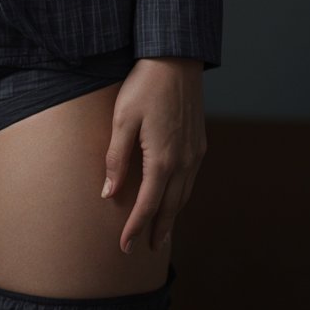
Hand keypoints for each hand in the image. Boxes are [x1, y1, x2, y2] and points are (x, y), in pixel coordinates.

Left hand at [100, 56, 205, 253]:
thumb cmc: (144, 86)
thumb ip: (116, 158)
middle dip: (158, 230)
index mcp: (163, 160)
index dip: (135, 228)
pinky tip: (174, 197)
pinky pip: (191, 179)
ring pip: (184, 195)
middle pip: (170, 207)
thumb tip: (109, 193)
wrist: (175, 58)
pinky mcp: (199, 142)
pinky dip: (182, 196)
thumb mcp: (122, 119)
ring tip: (162, 232)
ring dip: (172, 216)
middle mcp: (184, 162)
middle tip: (147, 250)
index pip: (147, 205)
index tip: (125, 247)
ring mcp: (195, 153)